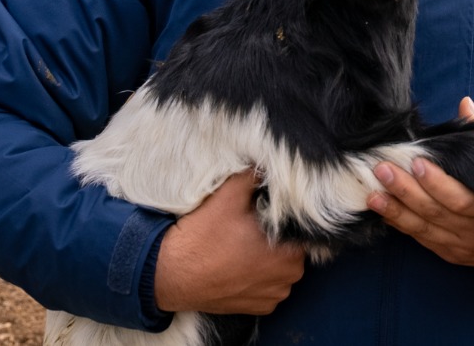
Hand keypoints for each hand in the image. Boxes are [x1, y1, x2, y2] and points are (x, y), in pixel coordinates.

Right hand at [154, 171, 305, 313]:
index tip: (268, 210)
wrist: (170, 275)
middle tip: (253, 224)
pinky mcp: (260, 308)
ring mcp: (275, 296)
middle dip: (279, 236)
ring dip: (270, 256)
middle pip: (295, 246)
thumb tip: (267, 165)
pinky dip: (260, 276)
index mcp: (290, 250)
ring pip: (283, 266)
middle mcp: (290, 277)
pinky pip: (270, 285)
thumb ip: (255, 175)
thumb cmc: (203, 237)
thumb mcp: (229, 195)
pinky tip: (240, 264)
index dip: (286, 216)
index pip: (303, 227)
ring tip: (244, 244)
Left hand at [366, 97, 473, 267]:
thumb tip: (465, 103)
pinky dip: (402, 225)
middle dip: (406, 190)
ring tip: (372, 194)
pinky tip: (383, 212)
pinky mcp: (451, 254)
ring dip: (396, 210)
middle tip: (382, 170)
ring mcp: (462, 244)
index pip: (460, 196)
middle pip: (435, 210)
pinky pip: (423, 238)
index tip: (416, 162)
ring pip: (424, 227)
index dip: (437, 182)